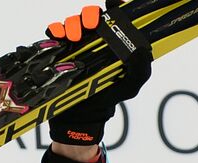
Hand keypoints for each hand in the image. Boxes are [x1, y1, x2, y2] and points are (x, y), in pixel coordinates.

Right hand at [45, 4, 152, 146]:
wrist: (81, 116)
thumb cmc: (107, 98)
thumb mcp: (130, 86)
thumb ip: (140, 70)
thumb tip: (142, 51)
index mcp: (112, 43)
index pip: (114, 17)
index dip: (115, 7)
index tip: (113, 4)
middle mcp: (93, 40)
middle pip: (91, 16)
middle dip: (90, 15)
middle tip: (92, 25)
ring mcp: (75, 44)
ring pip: (72, 22)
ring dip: (72, 24)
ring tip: (73, 37)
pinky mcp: (59, 51)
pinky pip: (55, 33)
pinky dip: (55, 30)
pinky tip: (59, 37)